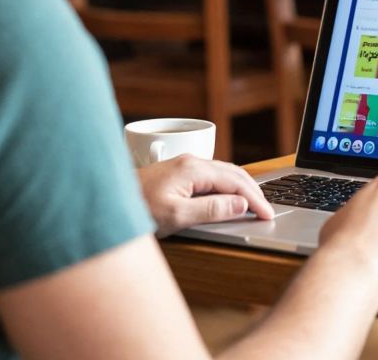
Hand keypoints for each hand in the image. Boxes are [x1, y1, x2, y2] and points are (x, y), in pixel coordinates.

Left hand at [137, 154, 274, 236]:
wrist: (108, 200)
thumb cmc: (137, 209)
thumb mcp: (176, 216)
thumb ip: (211, 210)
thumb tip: (240, 205)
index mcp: (194, 169)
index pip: (236, 182)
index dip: (256, 200)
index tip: (268, 214)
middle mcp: (192, 161)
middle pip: (235, 173)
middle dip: (254, 191)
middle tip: (267, 211)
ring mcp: (185, 164)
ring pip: (225, 172)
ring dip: (243, 188)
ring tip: (255, 205)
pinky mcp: (180, 171)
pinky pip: (213, 175)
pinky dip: (229, 186)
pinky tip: (230, 197)